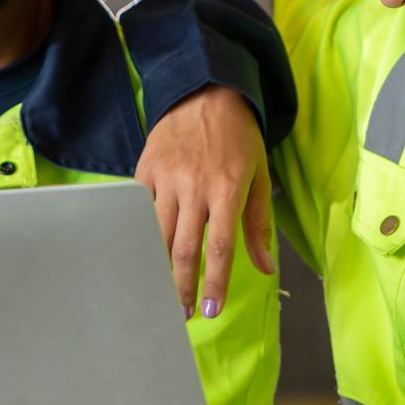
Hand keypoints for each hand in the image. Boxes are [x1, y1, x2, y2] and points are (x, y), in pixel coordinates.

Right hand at [135, 84, 274, 318]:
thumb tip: (265, 268)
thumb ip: (259, 225)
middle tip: (183, 313)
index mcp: (229, 188)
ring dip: (160, 269)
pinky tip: (142, 256)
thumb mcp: (259, 176)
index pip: (220, 248)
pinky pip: (140, 210)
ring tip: (163, 293)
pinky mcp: (145, 170)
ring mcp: (166, 178)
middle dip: (183, 287)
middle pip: (185, 249)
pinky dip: (140, 236)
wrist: (205, 91)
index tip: (210, 310)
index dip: (214, 284)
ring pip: (158, 234)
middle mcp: (195, 186)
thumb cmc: (239, 136)